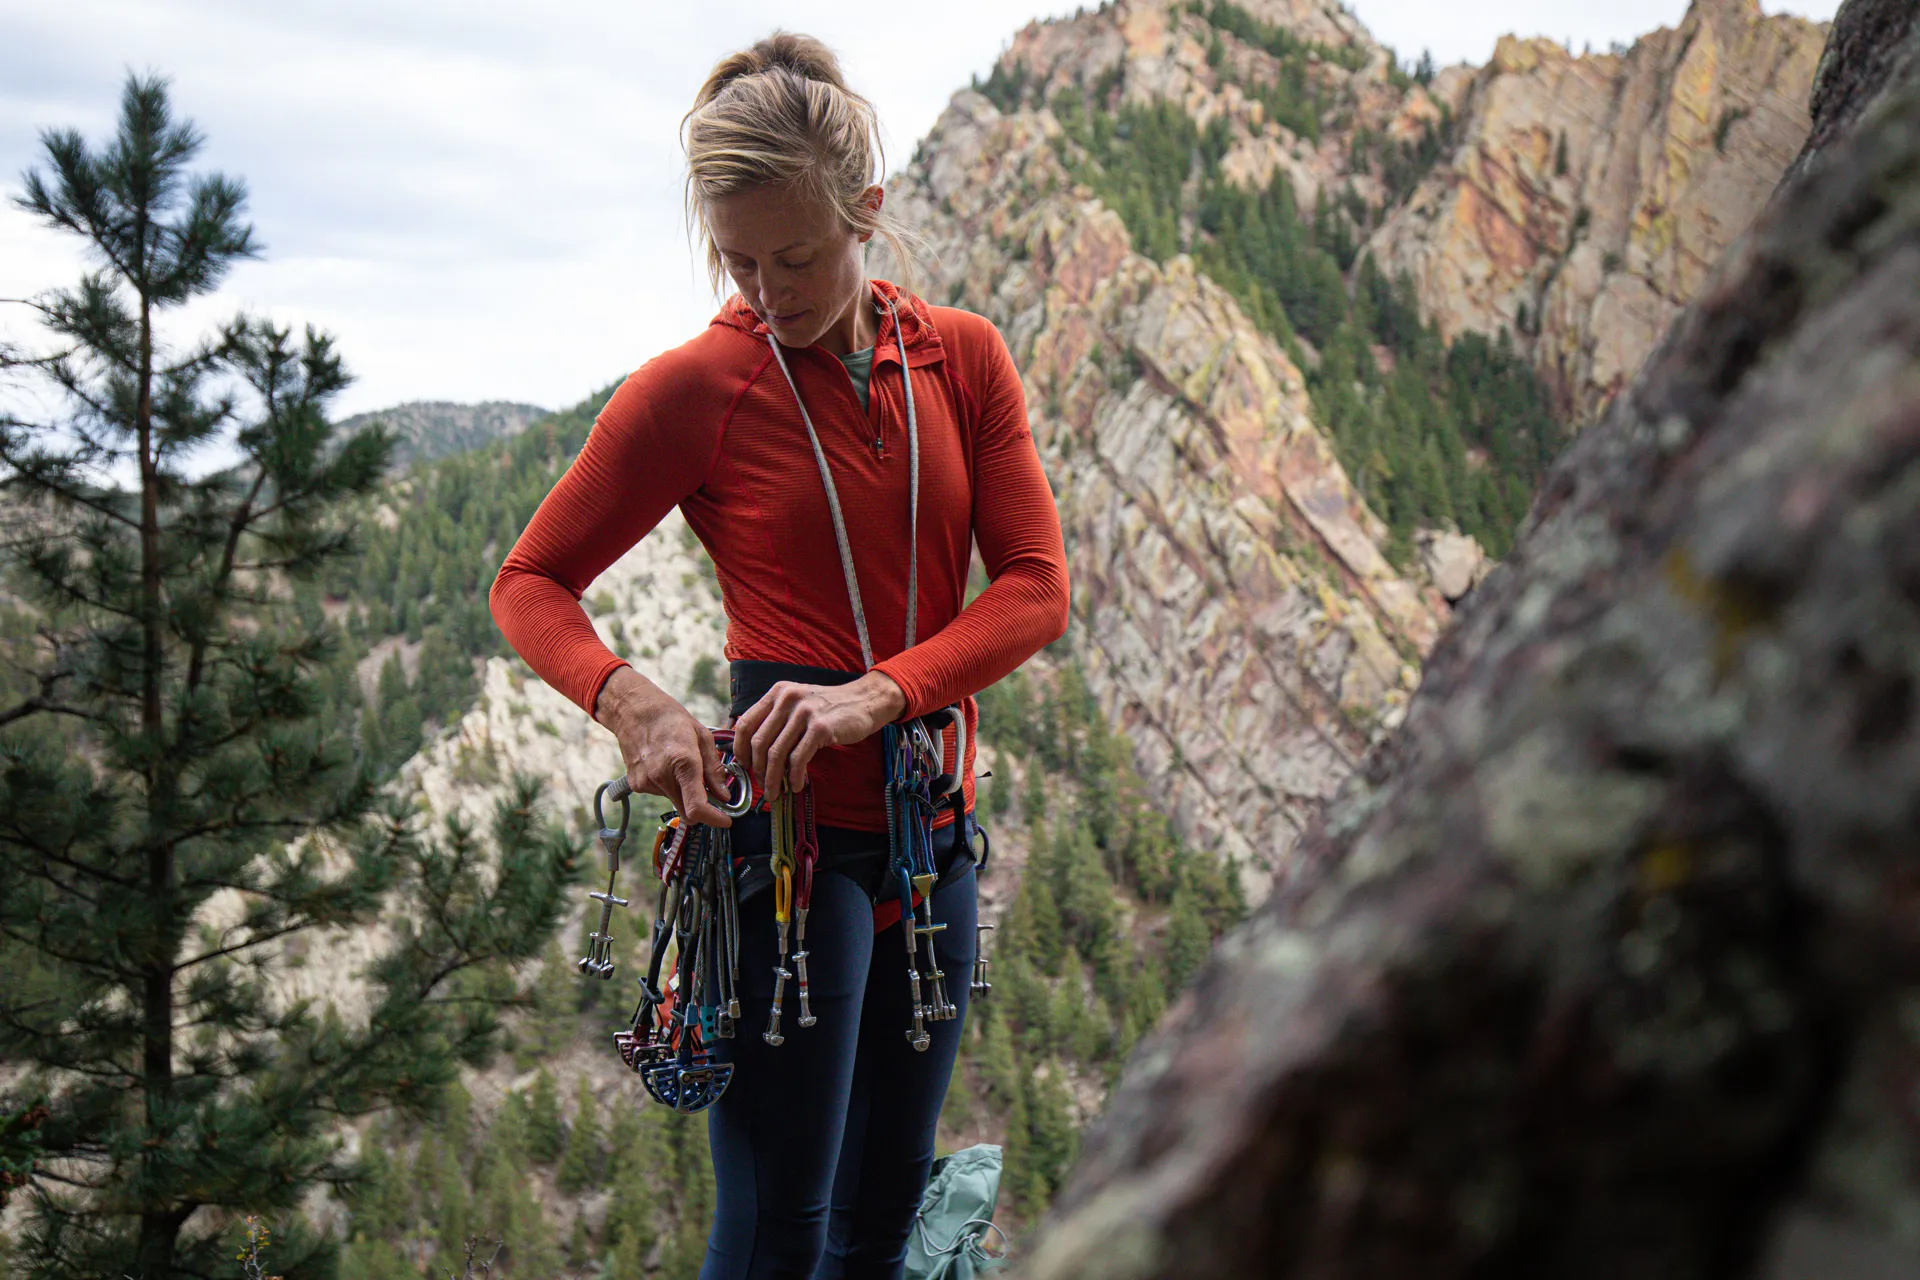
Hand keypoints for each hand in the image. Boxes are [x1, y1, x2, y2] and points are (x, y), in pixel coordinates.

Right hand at [593, 665, 734, 826]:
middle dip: (702, 809)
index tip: (725, 820)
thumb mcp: (702, 737)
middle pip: (687, 812)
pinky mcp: (637, 785)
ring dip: (684, 793)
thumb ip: (714, 770)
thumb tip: (724, 796)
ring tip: (680, 765)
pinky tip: (665, 765)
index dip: (714, 819)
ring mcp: (646, 782)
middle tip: (711, 794)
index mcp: (683, 762)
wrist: (634, 710)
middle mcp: (662, 777)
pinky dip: (669, 786)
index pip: (697, 807)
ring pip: (675, 802)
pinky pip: (661, 794)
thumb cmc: (670, 719)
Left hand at [733, 671, 906, 799]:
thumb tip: (753, 752)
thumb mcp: (798, 704)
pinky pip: (798, 759)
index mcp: (777, 693)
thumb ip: (776, 719)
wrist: (865, 701)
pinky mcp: (820, 727)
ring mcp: (804, 712)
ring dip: (773, 778)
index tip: (744, 766)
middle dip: (757, 769)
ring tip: (776, 792)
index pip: (746, 723)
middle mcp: (787, 699)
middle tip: (763, 784)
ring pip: (776, 753)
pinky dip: (794, 776)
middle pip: (759, 742)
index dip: (740, 749)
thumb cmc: (829, 709)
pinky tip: (796, 784)